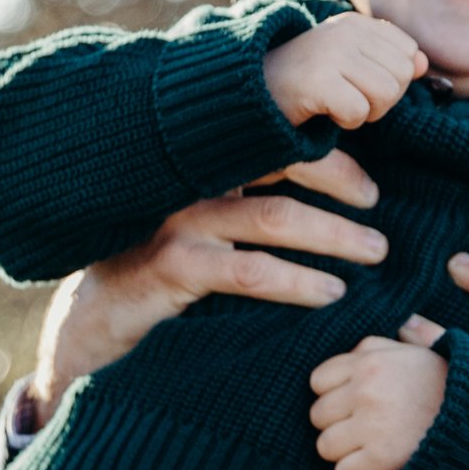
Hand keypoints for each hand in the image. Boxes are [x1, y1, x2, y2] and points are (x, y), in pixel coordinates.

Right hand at [28, 152, 384, 418]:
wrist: (88, 326)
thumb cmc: (155, 278)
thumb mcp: (196, 233)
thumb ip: (243, 209)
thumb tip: (325, 209)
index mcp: (201, 166)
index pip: (275, 143)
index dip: (329, 161)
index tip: (370, 190)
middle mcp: (190, 183)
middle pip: (282, 169)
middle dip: (340, 188)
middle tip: (381, 220)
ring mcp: (178, 222)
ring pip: (274, 218)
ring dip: (334, 237)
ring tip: (373, 254)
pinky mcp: (171, 267)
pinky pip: (250, 271)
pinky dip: (299, 281)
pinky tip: (329, 294)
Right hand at [265, 11, 427, 130]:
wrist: (246, 93)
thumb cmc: (302, 85)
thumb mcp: (348, 66)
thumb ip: (387, 61)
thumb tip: (423, 62)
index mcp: (355, 24)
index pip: (408, 52)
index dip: (390, 78)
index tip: (357, 82)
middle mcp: (345, 31)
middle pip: (401, 75)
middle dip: (381, 99)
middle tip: (346, 98)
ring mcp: (330, 53)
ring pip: (387, 93)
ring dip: (365, 112)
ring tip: (335, 104)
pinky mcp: (317, 79)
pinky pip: (359, 110)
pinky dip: (345, 121)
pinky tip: (323, 112)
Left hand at [310, 328, 448, 469]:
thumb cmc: (452, 386)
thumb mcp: (425, 349)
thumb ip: (393, 340)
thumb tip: (382, 331)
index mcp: (370, 361)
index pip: (317, 381)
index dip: (333, 394)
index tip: (354, 402)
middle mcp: (366, 390)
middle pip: (317, 415)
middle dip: (337, 424)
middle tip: (363, 428)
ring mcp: (372, 425)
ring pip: (325, 446)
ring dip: (344, 452)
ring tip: (368, 448)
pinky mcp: (381, 458)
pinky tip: (375, 467)